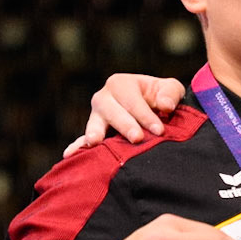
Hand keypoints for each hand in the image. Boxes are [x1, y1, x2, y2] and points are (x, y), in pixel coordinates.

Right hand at [64, 74, 186, 155]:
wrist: (152, 113)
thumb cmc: (161, 98)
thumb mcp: (170, 90)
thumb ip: (170, 93)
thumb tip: (165, 105)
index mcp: (120, 84)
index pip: (133, 101)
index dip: (146, 116)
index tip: (160, 131)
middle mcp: (104, 99)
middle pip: (111, 110)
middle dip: (125, 124)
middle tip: (137, 138)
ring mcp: (96, 118)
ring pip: (95, 124)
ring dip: (95, 133)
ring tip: (94, 142)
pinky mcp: (93, 135)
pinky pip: (83, 141)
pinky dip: (77, 147)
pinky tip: (70, 155)